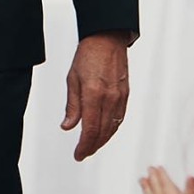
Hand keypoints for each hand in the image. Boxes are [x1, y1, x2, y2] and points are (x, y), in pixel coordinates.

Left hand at [63, 31, 129, 161]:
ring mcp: (119, 97)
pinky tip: (105, 132)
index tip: (78, 154)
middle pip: (102, 132)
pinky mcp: (125, 94)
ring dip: (103, 140)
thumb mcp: (72, 79)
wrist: (107, 39)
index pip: (90, 129)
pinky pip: (119, 117)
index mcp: (93, 94)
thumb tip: (67, 127)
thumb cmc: (87, 56)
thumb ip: (72, 105)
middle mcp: (109, 98)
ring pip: (113, 127)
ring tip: (92, 146)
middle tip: (83, 154)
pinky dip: (112, 129)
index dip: (84, 146)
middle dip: (92, 146)